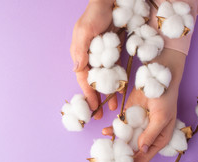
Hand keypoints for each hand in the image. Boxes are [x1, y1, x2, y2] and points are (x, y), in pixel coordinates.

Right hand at [70, 0, 117, 119]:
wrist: (110, 0)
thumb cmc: (95, 13)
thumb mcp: (84, 31)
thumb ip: (80, 51)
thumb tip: (76, 71)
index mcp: (80, 54)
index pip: (83, 78)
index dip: (88, 94)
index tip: (92, 108)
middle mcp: (90, 57)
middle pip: (94, 82)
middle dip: (97, 98)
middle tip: (101, 114)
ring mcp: (102, 55)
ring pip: (105, 79)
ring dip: (108, 93)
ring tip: (113, 107)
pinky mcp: (113, 51)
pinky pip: (115, 70)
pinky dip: (117, 80)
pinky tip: (121, 89)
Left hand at [103, 48, 186, 161]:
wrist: (158, 76)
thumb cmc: (165, 98)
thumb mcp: (161, 118)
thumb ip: (151, 134)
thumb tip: (141, 150)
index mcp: (159, 139)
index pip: (145, 157)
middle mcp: (148, 135)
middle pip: (133, 151)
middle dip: (121, 158)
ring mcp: (138, 126)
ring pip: (125, 140)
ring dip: (115, 145)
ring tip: (104, 152)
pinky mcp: (129, 116)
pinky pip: (120, 127)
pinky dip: (113, 130)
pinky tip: (105, 132)